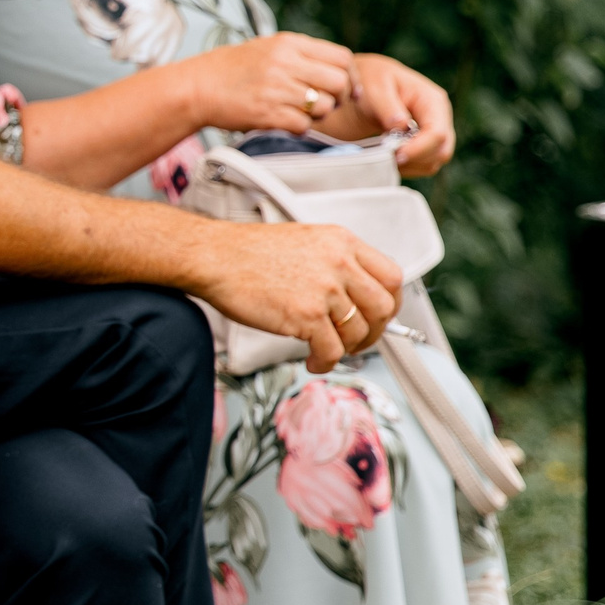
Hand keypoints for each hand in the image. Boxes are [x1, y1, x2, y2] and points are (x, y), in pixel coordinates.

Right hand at [183, 34, 359, 135]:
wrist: (197, 87)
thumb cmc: (232, 69)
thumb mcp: (268, 47)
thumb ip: (301, 54)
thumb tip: (339, 68)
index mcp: (289, 43)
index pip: (342, 57)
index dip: (349, 75)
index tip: (346, 88)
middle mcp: (285, 63)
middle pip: (338, 82)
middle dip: (338, 97)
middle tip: (324, 103)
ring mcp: (276, 89)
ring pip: (323, 106)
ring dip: (317, 114)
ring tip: (300, 111)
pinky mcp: (267, 114)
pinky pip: (303, 125)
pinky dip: (300, 127)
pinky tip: (286, 121)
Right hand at [187, 220, 401, 372]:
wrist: (213, 256)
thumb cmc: (248, 252)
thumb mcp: (305, 242)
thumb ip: (335, 263)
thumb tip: (354, 295)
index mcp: (341, 242)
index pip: (390, 276)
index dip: (389, 303)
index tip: (379, 315)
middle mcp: (339, 263)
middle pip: (382, 307)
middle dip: (375, 332)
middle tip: (358, 340)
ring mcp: (323, 290)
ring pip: (359, 332)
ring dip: (346, 349)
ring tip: (327, 351)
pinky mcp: (305, 315)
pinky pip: (331, 350)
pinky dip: (325, 362)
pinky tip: (313, 360)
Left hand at [350, 53, 455, 176]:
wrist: (363, 84)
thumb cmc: (370, 80)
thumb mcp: (374, 87)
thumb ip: (387, 106)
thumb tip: (401, 125)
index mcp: (432, 101)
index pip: (437, 133)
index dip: (419, 149)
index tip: (396, 155)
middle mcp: (438, 118)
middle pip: (441, 151)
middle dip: (415, 159)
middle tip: (387, 158)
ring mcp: (432, 133)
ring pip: (433, 162)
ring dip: (410, 166)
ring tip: (384, 156)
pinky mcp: (423, 145)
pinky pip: (422, 166)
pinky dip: (406, 168)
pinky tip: (387, 159)